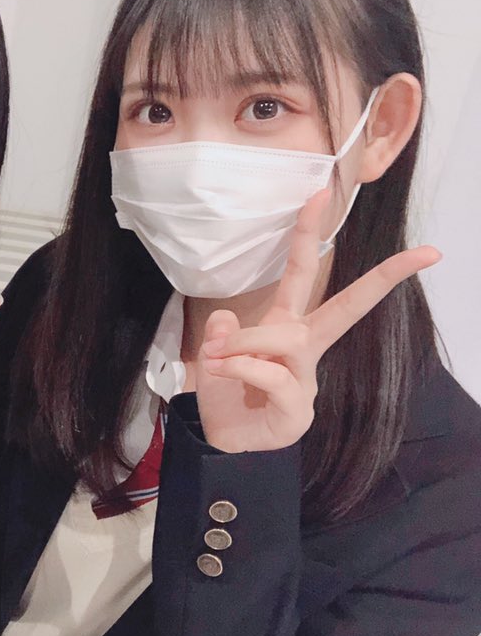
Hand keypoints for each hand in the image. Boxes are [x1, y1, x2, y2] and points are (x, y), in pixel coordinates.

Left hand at [197, 190, 440, 453]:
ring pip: (290, 340)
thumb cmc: (226, 393)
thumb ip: (222, 333)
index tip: (322, 193)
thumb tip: (228, 320)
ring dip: (249, 340)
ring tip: (217, 354)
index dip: (310, 234)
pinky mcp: (298, 411)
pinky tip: (224, 373)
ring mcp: (306, 380)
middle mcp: (303, 348)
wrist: (220, 442)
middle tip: (420, 252)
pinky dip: (243, 368)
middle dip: (380, 278)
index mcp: (286, 325)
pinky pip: (274, 375)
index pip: (306, 276)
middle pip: (345, 307)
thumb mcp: (214, 354)